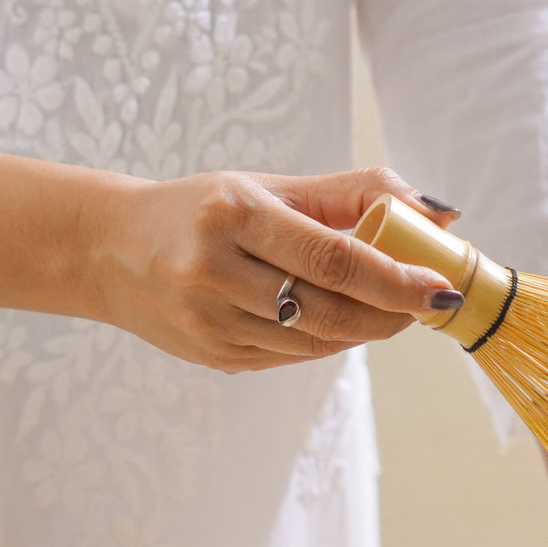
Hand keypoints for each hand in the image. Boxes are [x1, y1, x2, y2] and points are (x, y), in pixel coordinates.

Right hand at [0, 154, 460, 371]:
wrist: (107, 249)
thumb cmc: (205, 210)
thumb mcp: (270, 188)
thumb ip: (355, 195)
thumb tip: (440, 212)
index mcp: (232, 215)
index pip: (333, 258)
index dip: (395, 280)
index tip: (439, 288)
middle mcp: (213, 270)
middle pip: (330, 309)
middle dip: (391, 312)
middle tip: (425, 301)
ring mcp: (208, 321)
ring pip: (316, 342)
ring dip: (365, 330)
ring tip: (387, 308)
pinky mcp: (212, 355)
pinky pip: (293, 358)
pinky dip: (328, 343)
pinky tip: (337, 322)